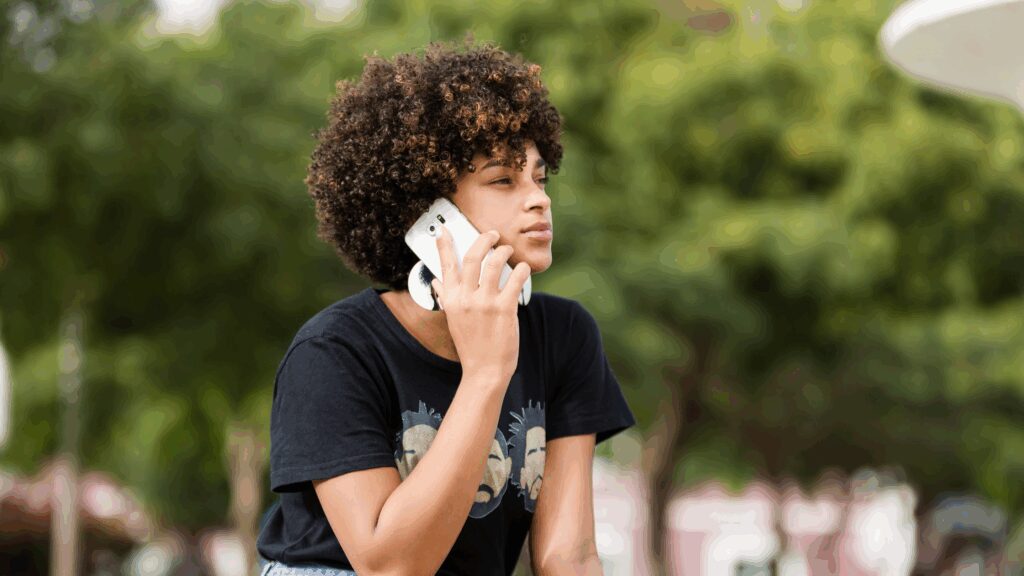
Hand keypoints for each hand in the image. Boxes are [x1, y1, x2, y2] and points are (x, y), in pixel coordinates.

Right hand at [430, 226, 530, 385]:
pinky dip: (520, 270)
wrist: (485, 370)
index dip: (445, 245)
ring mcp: (485, 303)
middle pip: (473, 257)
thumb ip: (446, 297)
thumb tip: (437, 281)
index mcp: (452, 300)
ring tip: (508, 251)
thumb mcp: (453, 320)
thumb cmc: (471, 346)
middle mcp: (466, 298)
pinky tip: (522, 269)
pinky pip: (515, 279)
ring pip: (495, 263)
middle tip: (493, 234)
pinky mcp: (505, 309)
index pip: (445, 265)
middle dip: (484, 239)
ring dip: (504, 252)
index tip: (444, 230)